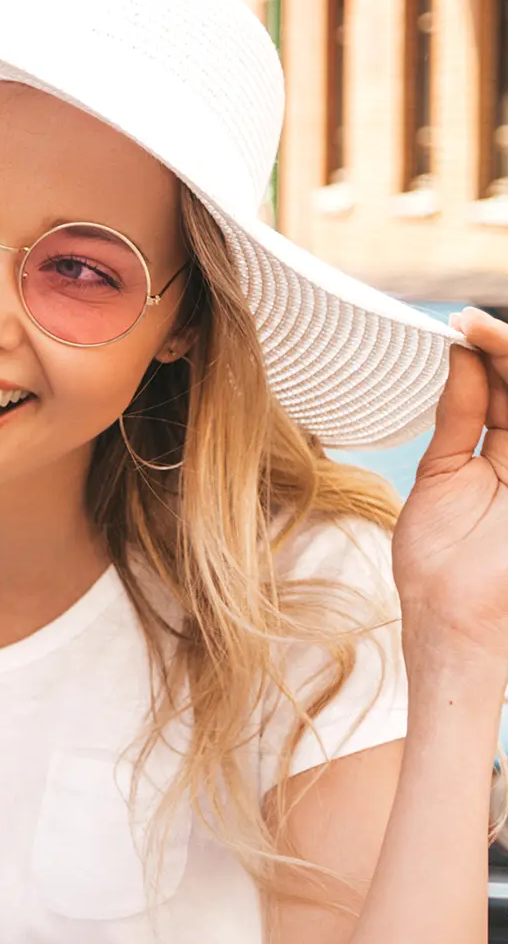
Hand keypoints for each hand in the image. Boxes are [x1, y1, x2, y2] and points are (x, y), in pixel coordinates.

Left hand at [394, 307, 507, 680]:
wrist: (454, 620)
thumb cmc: (441, 563)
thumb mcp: (442, 474)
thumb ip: (460, 414)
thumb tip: (460, 355)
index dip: (490, 354)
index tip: (456, 327)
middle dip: (504, 349)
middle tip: (466, 324)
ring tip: (478, 335)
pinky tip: (499, 362)